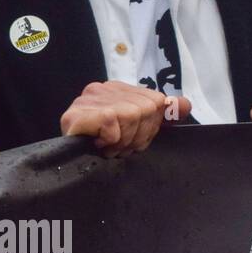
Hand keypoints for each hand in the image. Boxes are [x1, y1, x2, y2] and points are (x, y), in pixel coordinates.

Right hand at [59, 81, 191, 157]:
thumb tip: (185, 104)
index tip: (132, 139)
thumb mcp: (136, 129)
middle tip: (119, 146)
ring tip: (109, 148)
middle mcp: (102, 89)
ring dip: (123, 141)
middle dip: (138, 136)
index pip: (156, 101)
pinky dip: (111, 141)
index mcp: (117, 90)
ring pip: (132, 116)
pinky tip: (99, 146)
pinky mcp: (79, 113)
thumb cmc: (101, 147)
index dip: (150, 127)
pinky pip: (113, 124)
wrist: (67, 163)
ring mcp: (89, 99)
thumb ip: (160, 114)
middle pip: (147, 108)